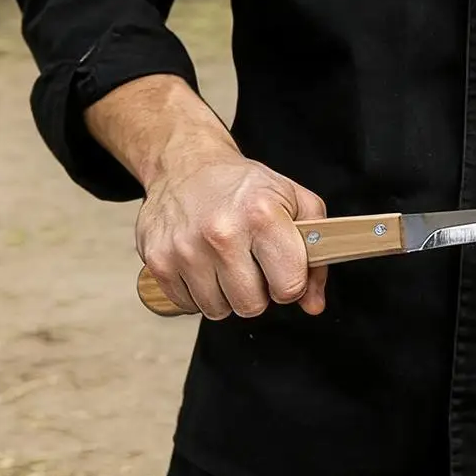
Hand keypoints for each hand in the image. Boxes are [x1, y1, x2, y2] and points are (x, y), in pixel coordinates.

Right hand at [136, 148, 328, 319]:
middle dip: (257, 291)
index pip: (289, 285)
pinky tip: (202, 262)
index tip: (283, 270)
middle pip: (251, 306)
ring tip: (225, 260)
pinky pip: (187, 306)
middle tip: (251, 263)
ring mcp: (186, 249)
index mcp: (261, 215)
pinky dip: (198, 292)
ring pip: (218, 310)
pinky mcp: (158, 261)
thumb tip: (313, 303)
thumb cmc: (243, 186)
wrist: (187, 165)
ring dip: (225, 293)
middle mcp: (222, 232)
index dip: (290, 283)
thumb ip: (317, 253)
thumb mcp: (294, 201)